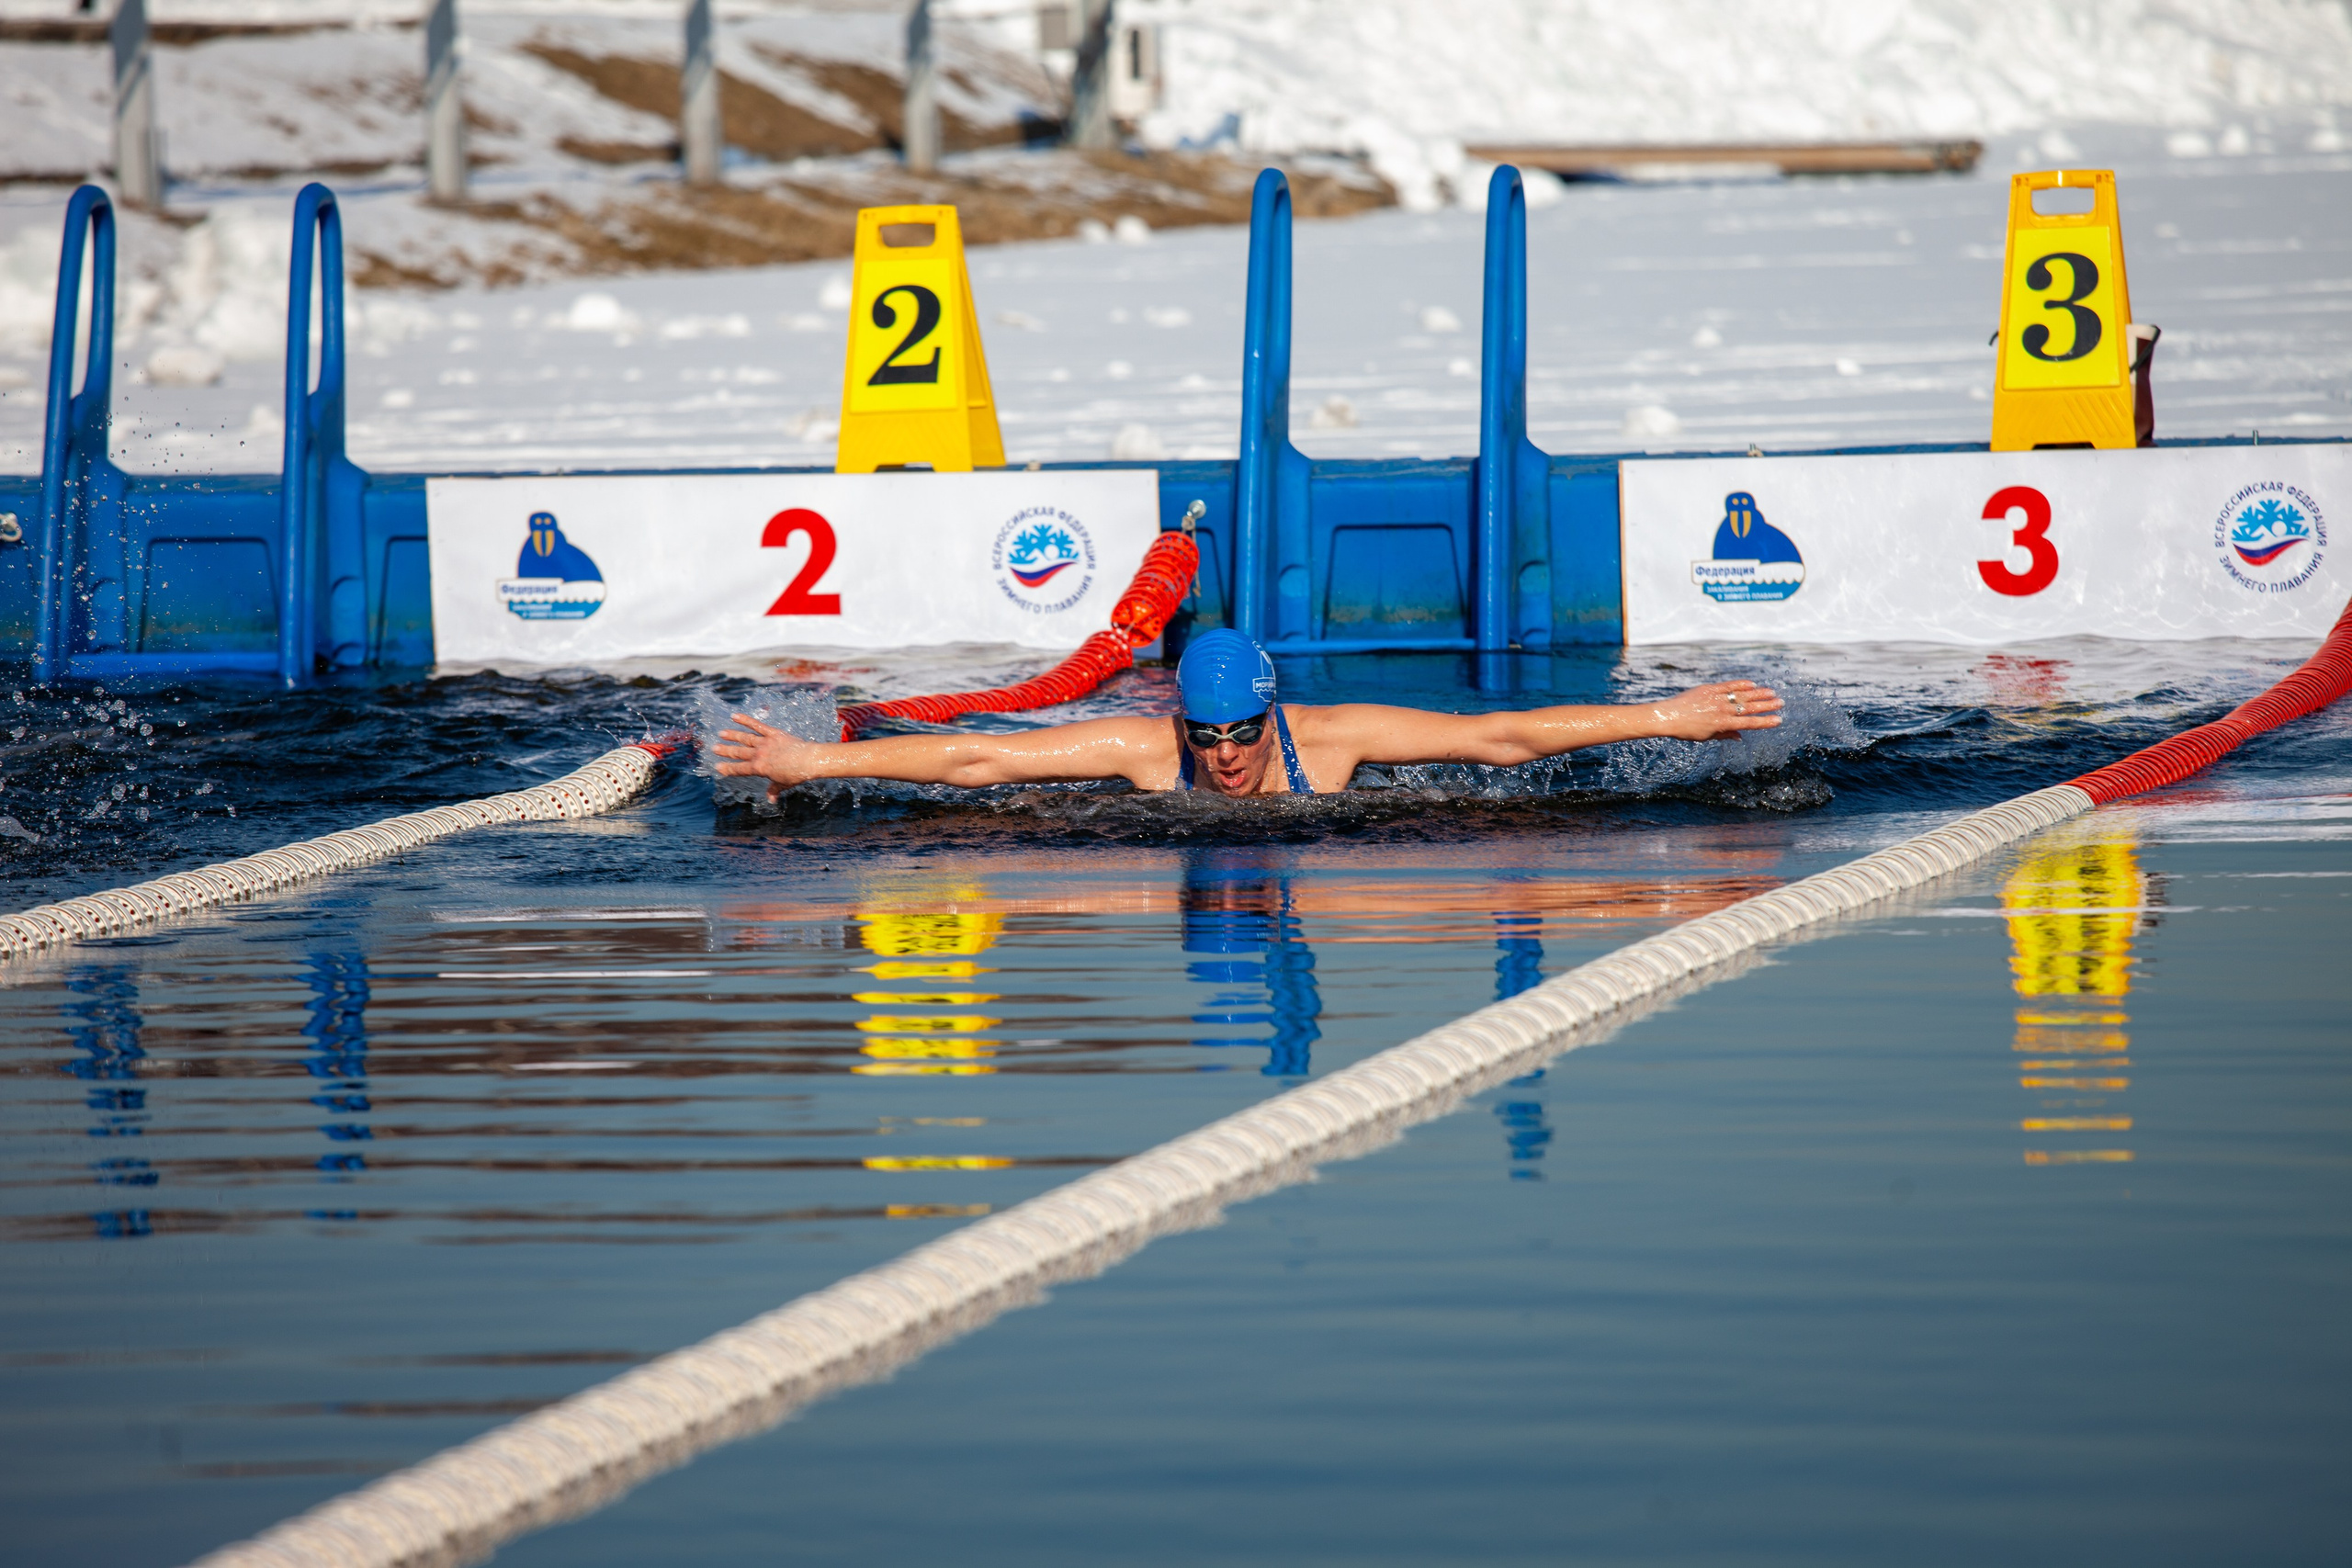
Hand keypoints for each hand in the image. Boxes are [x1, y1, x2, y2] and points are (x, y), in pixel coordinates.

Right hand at [712, 713, 819, 800]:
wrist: (809, 760)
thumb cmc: (796, 774)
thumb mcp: (783, 784)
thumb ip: (774, 790)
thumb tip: (771, 799)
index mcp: (759, 769)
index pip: (739, 769)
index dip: (727, 769)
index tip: (717, 767)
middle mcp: (759, 755)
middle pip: (738, 753)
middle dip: (725, 751)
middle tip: (714, 748)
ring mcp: (765, 743)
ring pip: (744, 739)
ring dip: (732, 736)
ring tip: (721, 734)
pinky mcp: (773, 733)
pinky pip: (757, 726)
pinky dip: (746, 720)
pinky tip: (735, 716)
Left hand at [1647, 680, 1783, 741]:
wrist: (1668, 716)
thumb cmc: (1686, 730)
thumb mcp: (1706, 737)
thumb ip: (1724, 735)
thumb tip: (1740, 737)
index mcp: (1723, 725)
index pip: (1749, 723)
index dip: (1765, 722)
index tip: (1778, 720)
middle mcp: (1722, 711)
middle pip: (1749, 708)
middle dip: (1767, 706)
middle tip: (1781, 703)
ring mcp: (1716, 699)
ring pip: (1742, 695)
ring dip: (1758, 694)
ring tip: (1772, 692)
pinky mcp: (1709, 689)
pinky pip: (1728, 686)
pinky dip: (1741, 684)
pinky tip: (1752, 684)